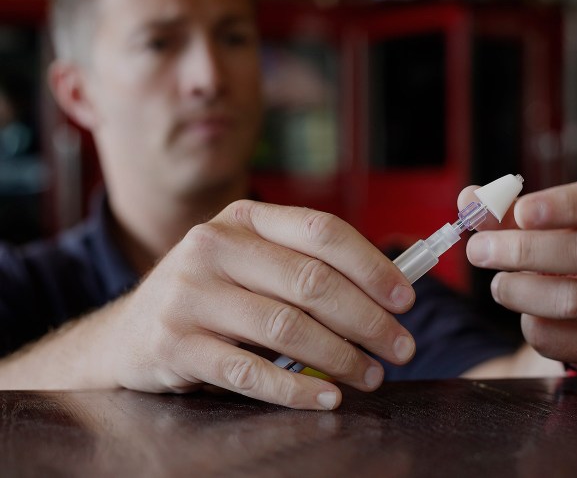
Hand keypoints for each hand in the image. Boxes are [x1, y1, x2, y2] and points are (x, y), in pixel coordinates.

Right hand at [99, 201, 416, 408]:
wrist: (129, 332)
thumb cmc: (212, 294)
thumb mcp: (251, 263)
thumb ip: (305, 267)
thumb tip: (388, 289)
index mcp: (244, 218)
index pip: (322, 231)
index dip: (372, 266)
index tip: (406, 300)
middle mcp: (214, 247)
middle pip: (311, 282)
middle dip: (368, 319)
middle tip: (402, 348)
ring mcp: (190, 294)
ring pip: (286, 327)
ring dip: (340, 357)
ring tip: (371, 375)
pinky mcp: (175, 343)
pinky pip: (249, 371)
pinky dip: (295, 389)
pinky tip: (327, 398)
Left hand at [458, 175, 576, 369]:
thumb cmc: (576, 243)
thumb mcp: (550, 219)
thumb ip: (509, 209)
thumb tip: (471, 200)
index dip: (567, 204)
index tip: (522, 212)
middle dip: (525, 250)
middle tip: (478, 250)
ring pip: (575, 300)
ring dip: (521, 291)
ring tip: (498, 285)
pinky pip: (566, 339)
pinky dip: (533, 326)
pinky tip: (526, 312)